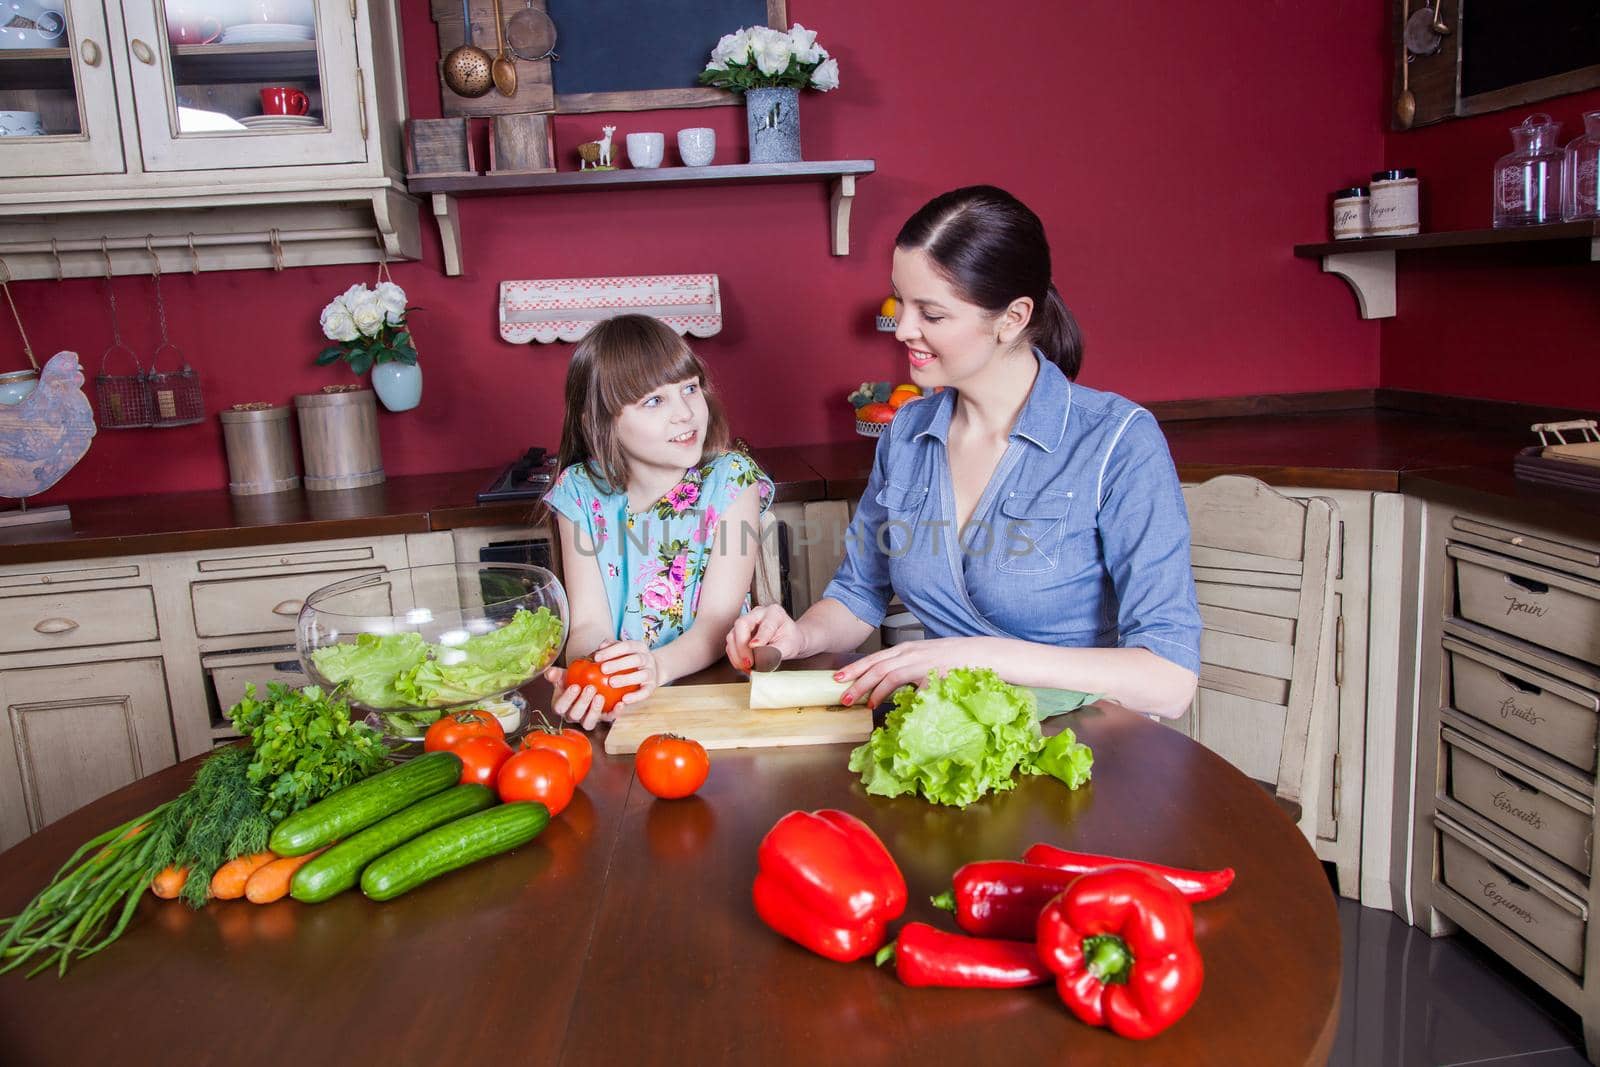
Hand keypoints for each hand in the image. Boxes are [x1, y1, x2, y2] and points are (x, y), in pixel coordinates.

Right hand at [541, 639, 659, 730]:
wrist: (589, 680)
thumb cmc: (574, 679)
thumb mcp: (564, 675)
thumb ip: (556, 674)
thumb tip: (551, 672)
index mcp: (561, 706)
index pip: (560, 707)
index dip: (567, 699)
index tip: (575, 686)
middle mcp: (573, 716)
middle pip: (575, 715)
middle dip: (582, 703)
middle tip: (591, 688)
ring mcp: (588, 719)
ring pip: (589, 722)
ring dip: (595, 710)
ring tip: (601, 696)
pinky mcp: (603, 719)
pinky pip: (608, 719)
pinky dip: (615, 712)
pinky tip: (620, 702)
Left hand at [592, 639, 660, 705]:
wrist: (651, 671)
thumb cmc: (629, 660)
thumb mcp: (622, 650)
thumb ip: (610, 647)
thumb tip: (600, 648)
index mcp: (639, 647)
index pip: (626, 646)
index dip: (611, 651)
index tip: (596, 657)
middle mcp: (647, 658)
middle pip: (636, 659)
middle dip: (619, 664)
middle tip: (603, 669)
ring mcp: (651, 672)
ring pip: (642, 675)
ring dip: (626, 679)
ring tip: (611, 683)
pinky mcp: (652, 686)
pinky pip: (646, 692)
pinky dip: (636, 696)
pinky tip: (624, 699)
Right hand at [725, 604, 805, 671]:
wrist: (788, 640)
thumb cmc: (790, 640)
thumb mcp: (789, 646)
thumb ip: (775, 651)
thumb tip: (761, 659)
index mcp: (774, 612)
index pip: (765, 624)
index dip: (760, 637)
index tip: (755, 647)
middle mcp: (757, 614)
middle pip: (741, 625)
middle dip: (742, 646)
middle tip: (748, 663)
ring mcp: (746, 622)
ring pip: (732, 635)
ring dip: (736, 654)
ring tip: (746, 667)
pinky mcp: (738, 633)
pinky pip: (731, 645)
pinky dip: (735, 657)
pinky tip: (742, 665)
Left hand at [831, 637, 999, 709]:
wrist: (985, 654)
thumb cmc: (959, 662)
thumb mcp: (930, 663)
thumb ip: (913, 673)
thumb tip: (898, 690)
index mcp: (909, 649)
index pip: (877, 657)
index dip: (857, 667)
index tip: (839, 676)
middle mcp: (911, 651)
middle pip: (875, 663)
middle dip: (854, 677)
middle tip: (839, 692)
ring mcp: (919, 660)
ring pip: (884, 672)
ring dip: (867, 687)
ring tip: (855, 700)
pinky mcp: (929, 670)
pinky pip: (902, 681)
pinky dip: (887, 692)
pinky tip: (880, 703)